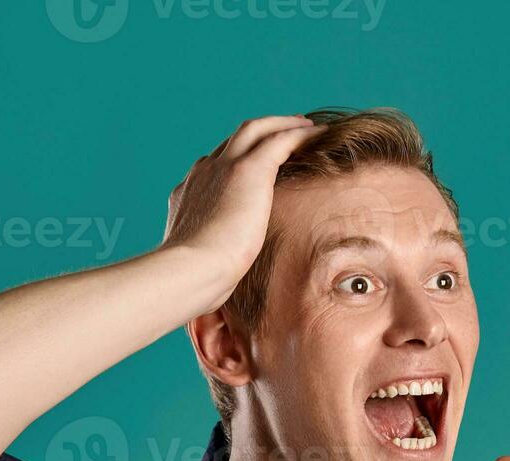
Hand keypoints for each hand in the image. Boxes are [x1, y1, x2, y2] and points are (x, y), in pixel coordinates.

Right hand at [160, 114, 326, 314]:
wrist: (191, 271)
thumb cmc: (196, 281)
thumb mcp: (205, 266)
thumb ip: (215, 263)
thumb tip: (224, 286)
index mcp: (190, 194)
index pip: (216, 169)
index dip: (237, 163)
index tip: (257, 167)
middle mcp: (204, 173)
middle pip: (234, 142)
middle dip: (259, 135)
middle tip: (285, 132)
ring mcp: (223, 167)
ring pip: (256, 130)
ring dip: (281, 125)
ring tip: (305, 126)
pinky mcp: (246, 170)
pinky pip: (279, 139)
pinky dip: (298, 133)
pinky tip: (318, 133)